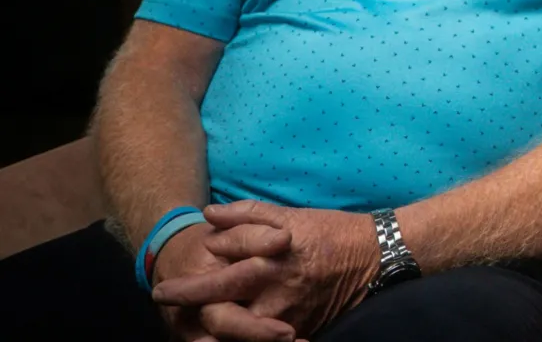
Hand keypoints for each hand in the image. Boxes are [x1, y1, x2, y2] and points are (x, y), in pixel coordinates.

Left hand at [152, 202, 377, 341]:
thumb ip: (247, 215)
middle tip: (170, 312)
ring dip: (217, 332)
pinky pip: (267, 340)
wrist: (376, 256)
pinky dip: (247, 338)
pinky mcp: (303, 329)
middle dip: (193, 318)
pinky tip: (233, 332)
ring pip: (242, 334)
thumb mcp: (289, 215)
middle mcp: (275, 295)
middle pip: (222, 317)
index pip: (215, 283)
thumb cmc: (330, 230)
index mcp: (268, 264)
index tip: (160, 292)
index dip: (183, 290)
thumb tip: (208, 216)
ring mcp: (289, 317)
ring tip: (197, 328)